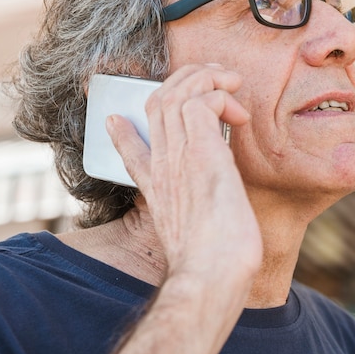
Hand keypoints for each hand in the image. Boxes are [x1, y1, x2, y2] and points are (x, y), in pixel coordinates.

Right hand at [106, 64, 262, 283]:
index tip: (116, 119)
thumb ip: (184, 214)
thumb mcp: (187, 233)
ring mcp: (178, 155)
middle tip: (216, 78)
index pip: (129, 147)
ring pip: (178, 93)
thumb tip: (184, 214)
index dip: (122, 130)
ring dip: (207, 78)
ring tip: (232, 83)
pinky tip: (238, 114)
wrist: (210, 275)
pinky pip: (203, 103)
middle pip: (158, 101)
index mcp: (155, 184)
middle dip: (186, 78)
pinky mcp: (202, 152)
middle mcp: (162, 164)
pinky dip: (221, 97)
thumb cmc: (209, 262)